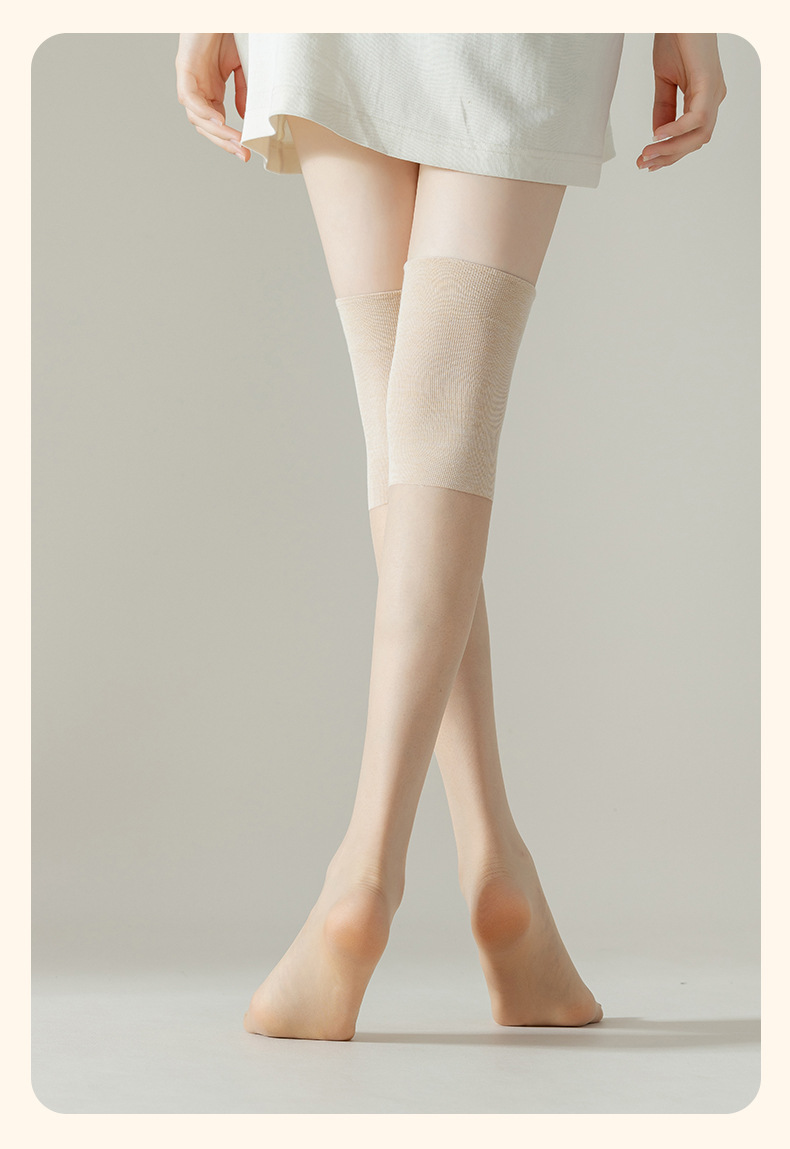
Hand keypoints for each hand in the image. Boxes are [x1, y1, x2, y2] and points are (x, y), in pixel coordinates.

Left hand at [175, 33, 249, 161]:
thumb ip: (243, 92)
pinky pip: (189, 97)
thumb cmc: (227, 33)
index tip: (246, 151)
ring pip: (196, 117)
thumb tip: (244, 117)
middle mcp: (198, 88)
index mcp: (210, 90)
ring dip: (216, 132)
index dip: (229, 139)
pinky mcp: (184, 67)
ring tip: (235, 141)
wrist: (219, 11)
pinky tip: (219, 120)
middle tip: (242, 154)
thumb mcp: (241, 67)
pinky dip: (203, 111)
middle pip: (205, 126)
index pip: (217, 124)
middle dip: (224, 143)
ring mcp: (190, 79)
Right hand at [638, 34, 726, 171]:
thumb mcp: (664, 81)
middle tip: (643, 163)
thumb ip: (663, 109)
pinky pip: (696, 118)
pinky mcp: (709, 83)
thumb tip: (658, 135)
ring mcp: (714, 91)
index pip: (690, 137)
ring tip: (647, 153)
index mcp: (704, 98)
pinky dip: (676, 129)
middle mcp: (713, 97)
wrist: (680, 15)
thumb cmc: (675, 39)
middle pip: (695, 142)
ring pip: (698, 136)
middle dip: (667, 157)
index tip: (645, 161)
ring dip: (671, 149)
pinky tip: (658, 134)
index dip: (668, 154)